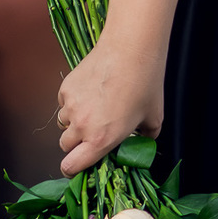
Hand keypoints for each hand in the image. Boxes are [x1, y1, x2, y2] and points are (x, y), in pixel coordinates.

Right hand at [56, 34, 164, 176]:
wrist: (131, 49)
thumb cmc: (146, 83)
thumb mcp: (154, 116)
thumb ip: (147, 135)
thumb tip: (144, 140)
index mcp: (101, 139)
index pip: (71, 166)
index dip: (73, 169)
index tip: (79, 165)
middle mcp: (81, 126)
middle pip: (65, 147)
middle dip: (76, 145)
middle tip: (93, 133)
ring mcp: (70, 106)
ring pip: (63, 124)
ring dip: (74, 122)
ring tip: (94, 109)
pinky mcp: (66, 88)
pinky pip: (63, 103)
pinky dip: (72, 102)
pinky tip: (91, 92)